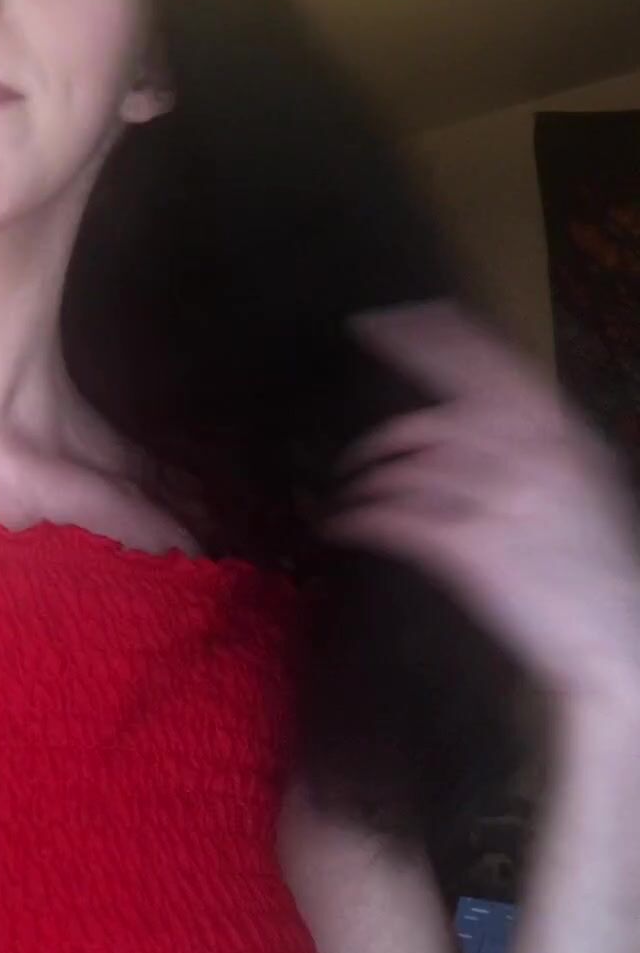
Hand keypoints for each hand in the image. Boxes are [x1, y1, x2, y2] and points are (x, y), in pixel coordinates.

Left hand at [318, 299, 639, 713]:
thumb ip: (539, 445)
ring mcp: (500, 501)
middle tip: (364, 330)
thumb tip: (484, 414)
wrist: (625, 638)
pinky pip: (396, 518)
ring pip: (409, 462)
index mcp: (563, 436)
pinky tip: (342, 525)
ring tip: (350, 481)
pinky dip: (360, 518)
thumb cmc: (602, 567)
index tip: (401, 314)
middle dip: (400, 357)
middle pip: (446, 398)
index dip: (442, 334)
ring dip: (367, 469)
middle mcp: (532, 456)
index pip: (495, 365)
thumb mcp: (584, 484)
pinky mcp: (472, 551)